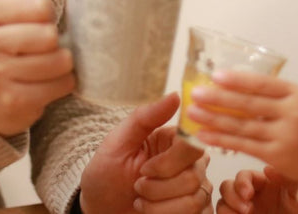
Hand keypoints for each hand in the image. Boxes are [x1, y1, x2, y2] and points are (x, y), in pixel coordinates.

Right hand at [0, 0, 74, 135]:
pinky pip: (61, 86)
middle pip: (50, 35)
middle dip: (55, 42)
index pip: (40, 5)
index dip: (47, 14)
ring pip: (60, 61)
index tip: (36, 23)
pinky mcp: (10, 103)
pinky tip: (45, 85)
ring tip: (45, 66)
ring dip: (62, 64)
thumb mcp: (4, 10)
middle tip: (41, 48)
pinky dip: (62, 85)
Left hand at [80, 92, 212, 213]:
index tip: (144, 170)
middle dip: (157, 188)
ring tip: (141, 200)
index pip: (192, 145)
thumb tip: (176, 95)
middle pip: (193, 176)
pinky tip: (151, 212)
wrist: (100, 209)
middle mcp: (191, 162)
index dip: (167, 163)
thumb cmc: (106, 175)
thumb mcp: (117, 143)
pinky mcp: (196, 210)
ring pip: (193, 200)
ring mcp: (196, 188)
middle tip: (137, 185)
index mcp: (175, 140)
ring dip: (157, 206)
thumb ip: (145, 117)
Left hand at [187, 71, 297, 182]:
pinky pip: (244, 146)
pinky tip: (204, 135)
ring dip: (214, 119)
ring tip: (193, 113)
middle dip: (219, 98)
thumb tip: (230, 84)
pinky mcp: (276, 156)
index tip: (215, 75)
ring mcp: (284, 136)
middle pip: (249, 105)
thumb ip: (271, 93)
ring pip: (243, 126)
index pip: (263, 83)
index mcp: (296, 93)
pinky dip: (221, 140)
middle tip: (196, 93)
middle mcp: (291, 114)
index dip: (237, 80)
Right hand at [216, 167, 297, 213]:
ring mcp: (244, 210)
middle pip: (227, 186)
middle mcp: (251, 195)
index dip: (242, 182)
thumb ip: (284, 181)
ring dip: (227, 209)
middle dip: (232, 197)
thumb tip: (268, 169)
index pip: (244, 175)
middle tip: (247, 210)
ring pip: (222, 203)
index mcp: (264, 183)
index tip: (248, 194)